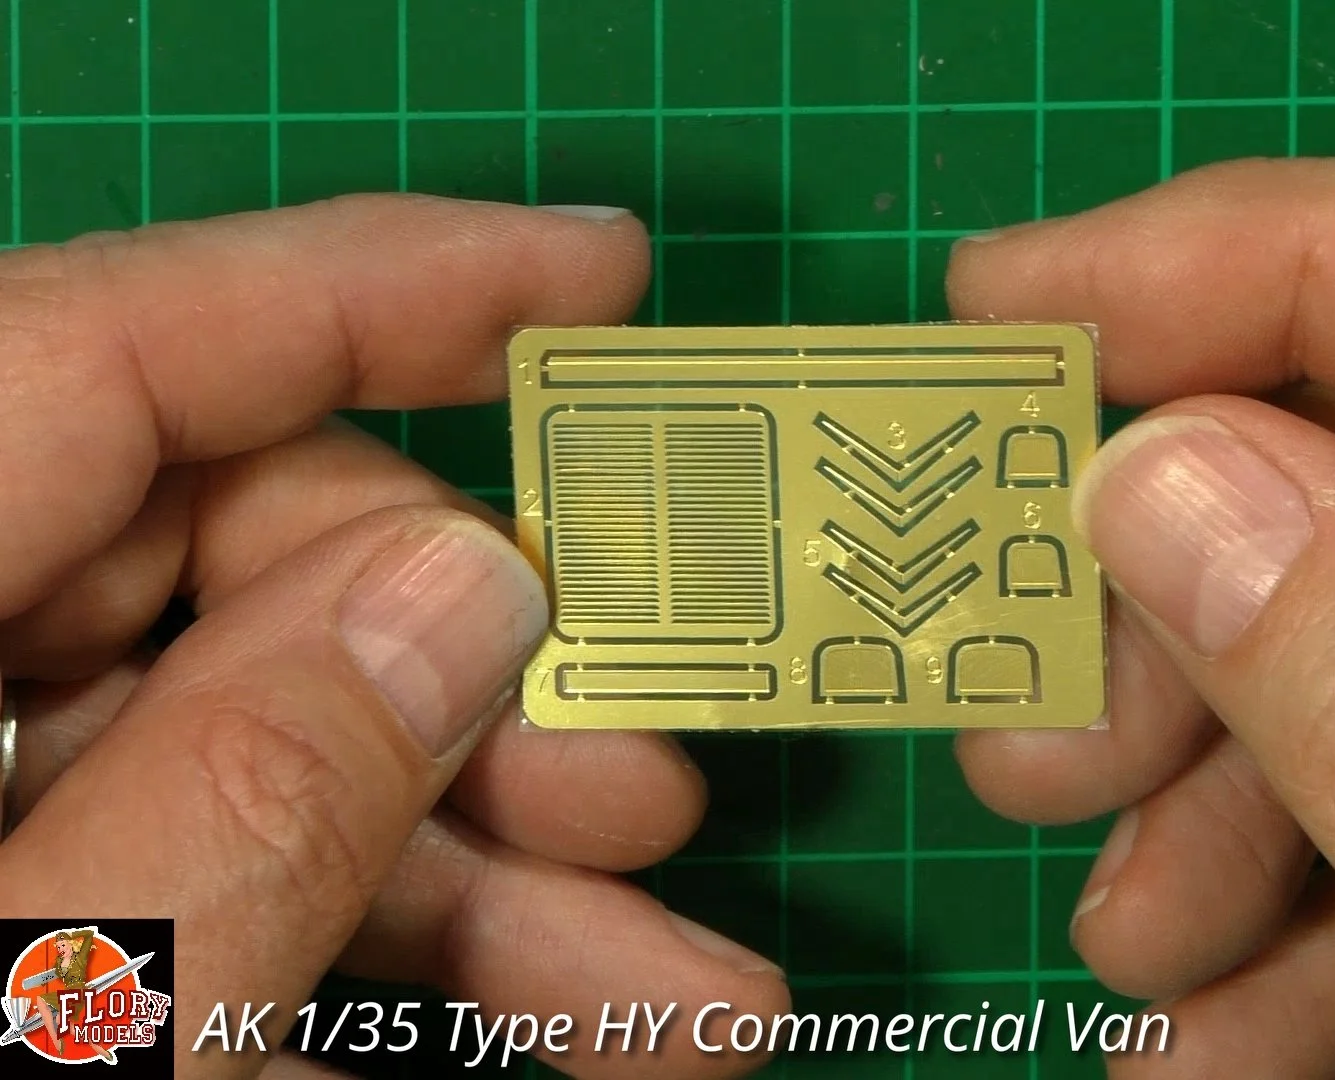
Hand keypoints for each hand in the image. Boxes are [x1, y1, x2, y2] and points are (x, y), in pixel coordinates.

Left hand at [0, 196, 786, 1079]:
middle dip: (478, 684)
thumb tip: (471, 584)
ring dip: (488, 872)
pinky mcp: (22, 932)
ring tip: (682, 997)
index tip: (598, 280)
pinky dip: (399, 954)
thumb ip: (245, 799)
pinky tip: (565, 1035)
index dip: (370, 287)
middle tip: (656, 794)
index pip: (106, 349)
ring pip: (257, 751)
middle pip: (221, 565)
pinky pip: (226, 882)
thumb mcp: (65, 1036)